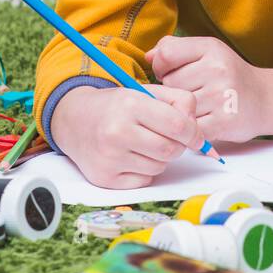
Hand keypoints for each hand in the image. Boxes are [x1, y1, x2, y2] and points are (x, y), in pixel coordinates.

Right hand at [50, 84, 200, 189]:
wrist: (74, 120)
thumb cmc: (118, 106)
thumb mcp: (147, 92)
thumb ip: (180, 102)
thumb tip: (198, 134)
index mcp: (130, 104)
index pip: (178, 125)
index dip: (194, 134)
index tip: (195, 137)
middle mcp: (117, 132)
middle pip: (171, 150)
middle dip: (176, 146)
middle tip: (165, 137)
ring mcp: (109, 158)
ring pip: (159, 167)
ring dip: (160, 158)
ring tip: (143, 144)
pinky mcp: (105, 178)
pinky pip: (144, 181)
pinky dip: (145, 172)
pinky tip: (131, 157)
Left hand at [147, 36, 272, 140]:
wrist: (267, 100)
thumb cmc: (230, 76)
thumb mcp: (209, 52)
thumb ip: (176, 49)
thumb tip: (148, 57)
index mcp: (211, 48)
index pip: (165, 54)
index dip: (161, 67)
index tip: (170, 73)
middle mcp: (218, 69)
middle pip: (169, 83)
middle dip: (174, 90)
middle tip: (193, 92)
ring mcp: (222, 96)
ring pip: (177, 106)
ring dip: (182, 111)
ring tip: (199, 107)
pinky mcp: (224, 122)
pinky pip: (190, 127)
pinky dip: (190, 129)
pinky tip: (201, 122)